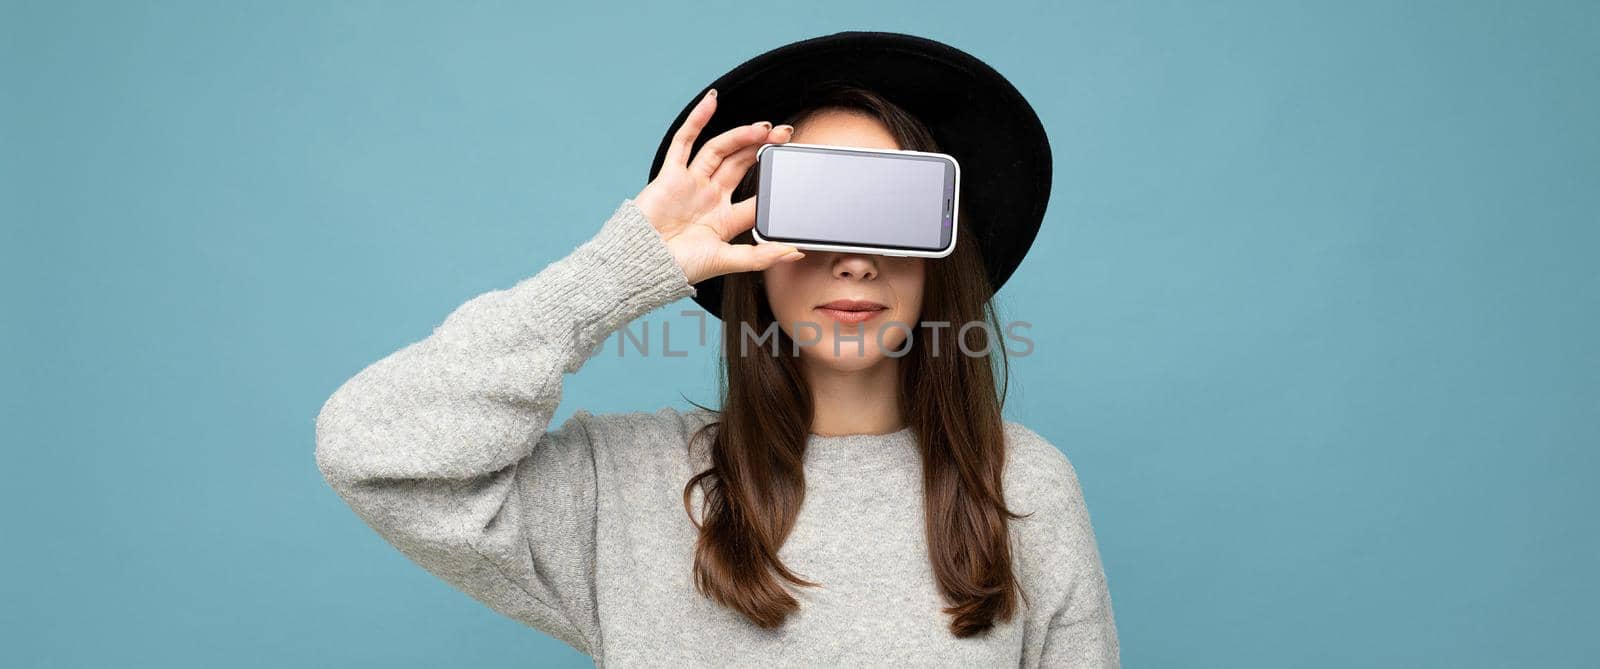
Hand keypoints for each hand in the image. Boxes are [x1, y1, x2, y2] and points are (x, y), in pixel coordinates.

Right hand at [633, 89, 803, 285]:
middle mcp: (710, 197)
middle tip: (785, 134)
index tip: (793, 170)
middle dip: (762, 148)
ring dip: (740, 135)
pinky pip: (684, 142)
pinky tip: (711, 102)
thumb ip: (760, 256)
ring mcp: (691, 184)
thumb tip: (794, 250)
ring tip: (763, 127)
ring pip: (719, 150)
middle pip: (741, 165)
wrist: (642, 265)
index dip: (774, 182)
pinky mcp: (670, 175)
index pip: (756, 196)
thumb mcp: (726, 261)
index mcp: (725, 219)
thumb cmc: (679, 267)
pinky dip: (696, 120)